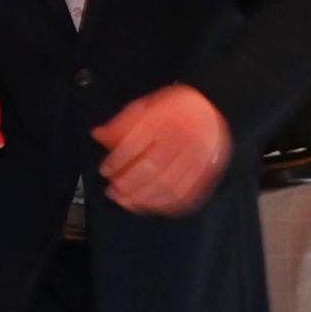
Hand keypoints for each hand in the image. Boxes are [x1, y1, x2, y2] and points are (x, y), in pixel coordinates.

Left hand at [93, 85, 230, 214]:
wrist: (212, 108)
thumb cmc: (177, 108)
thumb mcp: (147, 105)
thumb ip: (122, 122)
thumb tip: (98, 135)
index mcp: (167, 118)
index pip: (137, 143)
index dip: (117, 161)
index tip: (105, 170)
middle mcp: (185, 137)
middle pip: (152, 167)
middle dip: (128, 184)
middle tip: (113, 191)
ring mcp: (199, 157)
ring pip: (169, 185)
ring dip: (144, 198)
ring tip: (126, 201)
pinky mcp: (208, 172)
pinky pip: (187, 194)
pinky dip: (166, 204)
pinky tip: (150, 205)